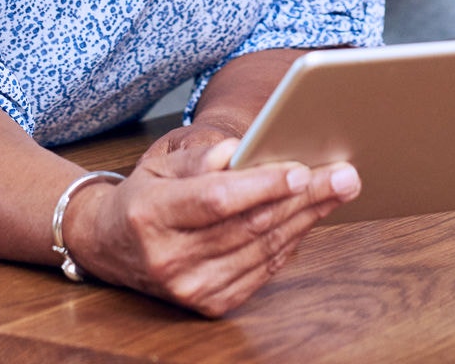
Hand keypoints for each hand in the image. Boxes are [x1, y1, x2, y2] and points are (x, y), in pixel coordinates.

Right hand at [66, 127, 359, 317]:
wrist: (110, 246)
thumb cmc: (143, 196)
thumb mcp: (158, 163)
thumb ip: (197, 157)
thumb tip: (237, 151)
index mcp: (151, 215)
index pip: (217, 200)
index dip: (262, 185)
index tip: (301, 170)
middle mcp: (169, 258)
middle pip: (250, 226)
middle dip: (304, 199)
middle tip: (344, 176)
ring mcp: (189, 287)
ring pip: (262, 250)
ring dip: (306, 220)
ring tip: (336, 192)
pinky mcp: (207, 304)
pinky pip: (260, 272)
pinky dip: (289, 244)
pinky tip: (308, 220)